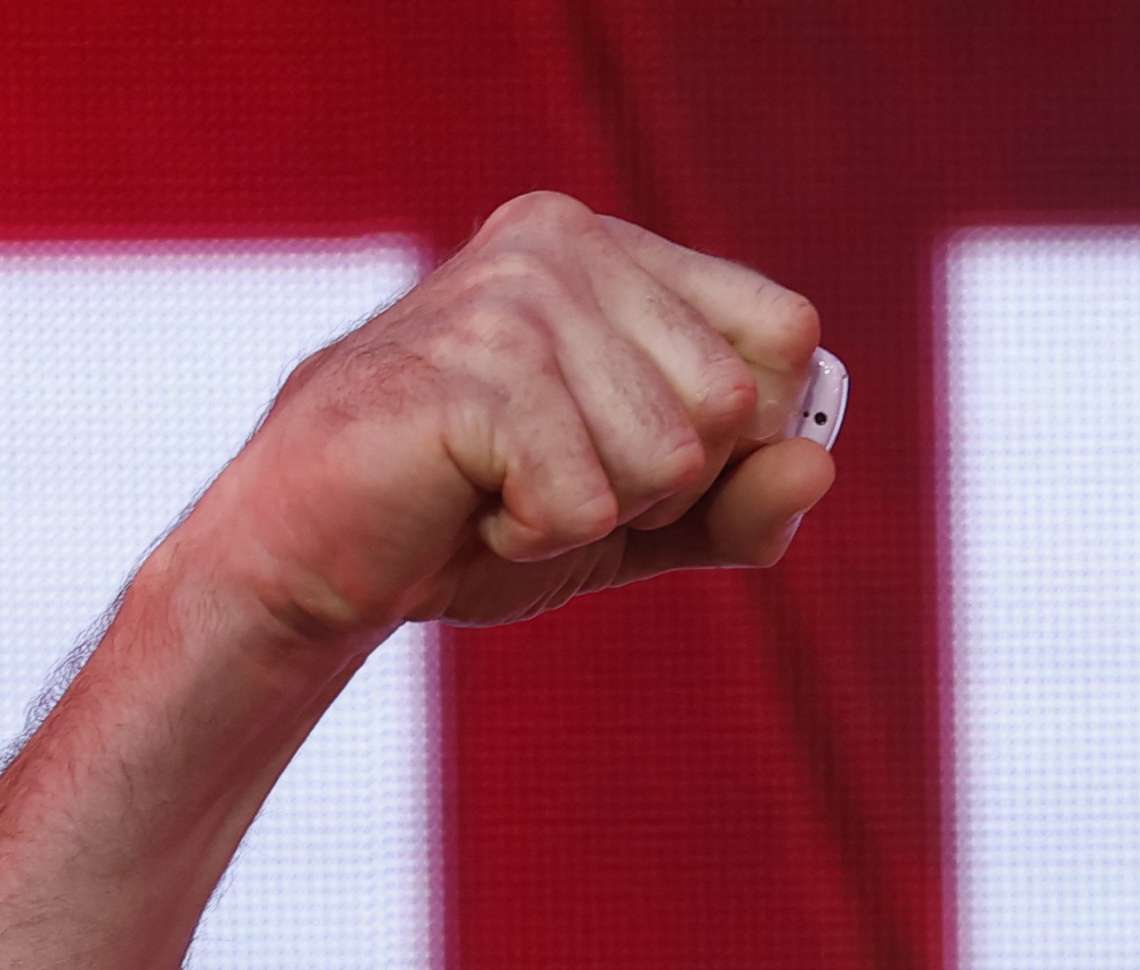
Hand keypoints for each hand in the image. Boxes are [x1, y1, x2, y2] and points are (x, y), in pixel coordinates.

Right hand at [197, 193, 833, 641]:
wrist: (321, 555)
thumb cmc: (481, 520)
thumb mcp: (644, 521)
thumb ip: (744, 503)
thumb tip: (818, 467)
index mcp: (616, 252)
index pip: (787, 333)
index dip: (746, 436)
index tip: (638, 458)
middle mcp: (566, 244)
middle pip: (738, 403)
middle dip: (664, 487)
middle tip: (552, 475)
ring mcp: (515, 294)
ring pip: (670, 457)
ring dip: (595, 514)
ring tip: (504, 486)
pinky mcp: (473, 367)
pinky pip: (589, 504)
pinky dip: (536, 536)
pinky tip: (469, 503)